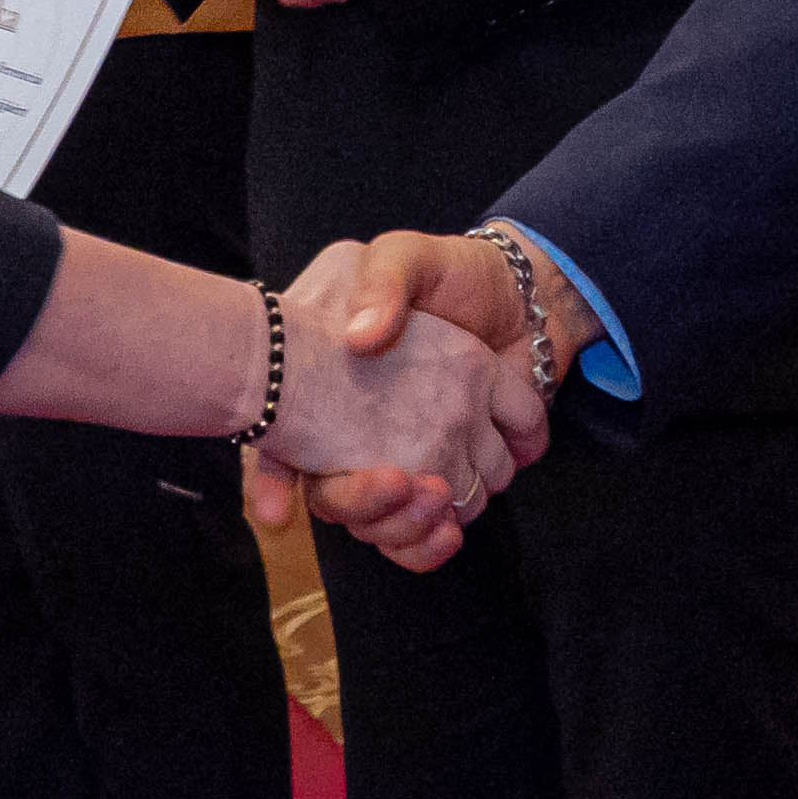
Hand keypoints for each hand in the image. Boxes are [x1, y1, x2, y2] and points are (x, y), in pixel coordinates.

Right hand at [248, 229, 553, 529]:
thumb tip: (362, 337)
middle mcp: (365, 431)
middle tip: (398, 479)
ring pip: (385, 521)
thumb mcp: (405, 257)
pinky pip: (429, 529)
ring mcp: (410, 456)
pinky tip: (445, 529)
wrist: (519, 295)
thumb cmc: (452, 274)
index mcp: (337, 386)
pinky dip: (432, 541)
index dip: (278, 481)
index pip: (289, 449)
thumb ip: (384, 282)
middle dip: (363, 506)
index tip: (284, 504)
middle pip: (342, 500)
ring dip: (403, 524)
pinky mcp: (452, 473)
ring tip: (432, 490)